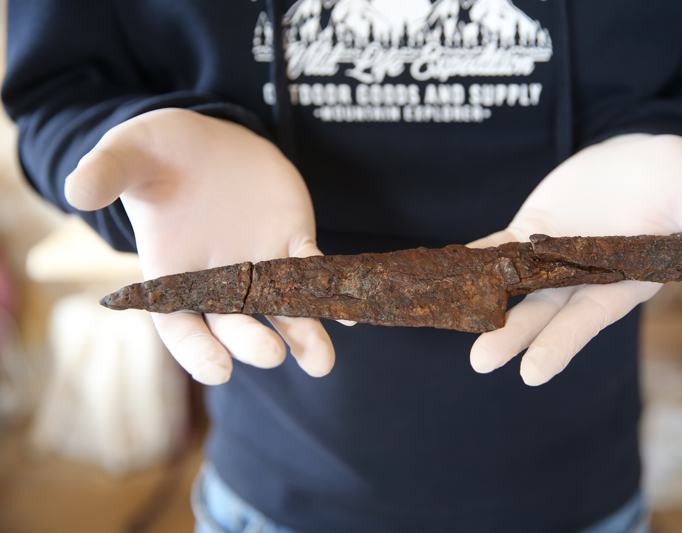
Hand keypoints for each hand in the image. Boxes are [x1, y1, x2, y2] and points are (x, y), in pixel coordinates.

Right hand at [65, 108, 334, 383]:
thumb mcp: (129, 154)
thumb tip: (75, 190)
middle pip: (236, 323)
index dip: (197, 349)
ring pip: (282, 308)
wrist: (207, 141)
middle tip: (272, 355)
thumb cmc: (158, 153)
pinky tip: (350, 309)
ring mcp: (258, 264)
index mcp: (172, 271)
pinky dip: (330, 288)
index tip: (218, 371)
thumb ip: (106, 172)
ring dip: (304, 333)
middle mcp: (218, 279)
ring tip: (321, 362)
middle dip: (253, 342)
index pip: (180, 323)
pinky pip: (314, 269)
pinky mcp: (291, 241)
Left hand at [467, 134, 681, 385]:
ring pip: (514, 284)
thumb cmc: (680, 181)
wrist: (643, 155)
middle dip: (513, 335)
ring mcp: (553, 255)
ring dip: (485, 302)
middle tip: (480, 361)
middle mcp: (582, 277)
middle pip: (543, 311)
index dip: (561, 344)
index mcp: (622, 282)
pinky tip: (447, 273)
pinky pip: (498, 246)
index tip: (532, 374)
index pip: (587, 319)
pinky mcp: (532, 229)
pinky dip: (474, 259)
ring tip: (451, 322)